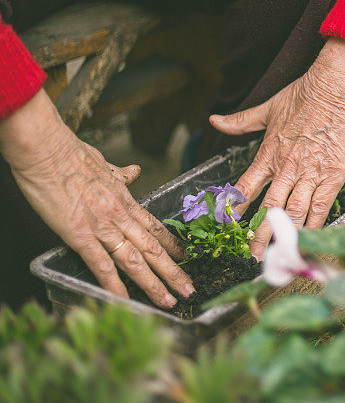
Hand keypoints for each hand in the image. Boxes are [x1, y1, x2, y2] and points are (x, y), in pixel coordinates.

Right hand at [0, 91, 193, 307]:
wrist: (48, 150)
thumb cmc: (71, 154)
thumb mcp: (105, 164)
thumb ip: (121, 174)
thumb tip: (134, 172)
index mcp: (125, 201)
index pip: (156, 228)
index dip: (174, 245)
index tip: (188, 257)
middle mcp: (120, 216)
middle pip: (153, 248)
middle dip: (173, 271)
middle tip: (190, 290)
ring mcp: (102, 227)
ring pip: (135, 260)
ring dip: (153, 283)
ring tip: (169, 301)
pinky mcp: (80, 235)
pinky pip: (101, 265)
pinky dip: (114, 285)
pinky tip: (125, 301)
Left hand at [210, 38, 344, 259]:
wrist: (337, 87)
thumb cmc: (306, 93)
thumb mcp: (268, 107)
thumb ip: (241, 121)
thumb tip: (214, 120)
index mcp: (268, 153)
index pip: (246, 188)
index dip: (235, 210)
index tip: (227, 228)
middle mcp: (286, 168)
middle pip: (268, 209)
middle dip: (258, 235)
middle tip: (251, 256)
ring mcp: (310, 174)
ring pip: (292, 213)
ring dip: (283, 236)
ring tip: (276, 257)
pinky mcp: (333, 176)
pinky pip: (320, 208)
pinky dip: (313, 226)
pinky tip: (308, 241)